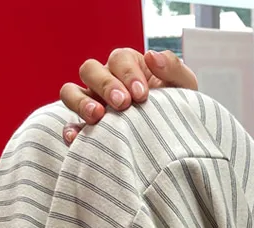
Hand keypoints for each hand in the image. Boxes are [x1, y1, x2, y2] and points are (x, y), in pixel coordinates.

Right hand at [59, 48, 197, 143]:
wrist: (175, 145)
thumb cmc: (177, 110)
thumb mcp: (184, 88)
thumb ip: (173, 69)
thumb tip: (152, 56)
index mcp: (128, 67)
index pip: (118, 59)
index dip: (127, 73)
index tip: (141, 94)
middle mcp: (105, 82)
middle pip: (90, 70)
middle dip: (105, 85)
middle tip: (123, 104)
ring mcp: (93, 104)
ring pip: (71, 92)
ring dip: (81, 102)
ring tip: (97, 116)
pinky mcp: (87, 130)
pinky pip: (70, 125)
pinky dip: (70, 130)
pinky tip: (77, 138)